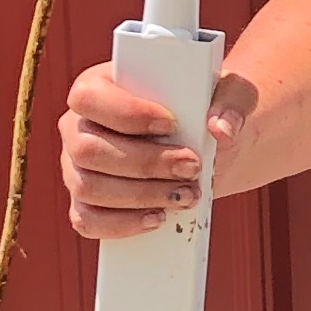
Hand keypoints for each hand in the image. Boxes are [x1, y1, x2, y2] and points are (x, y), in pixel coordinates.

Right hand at [59, 63, 256, 239]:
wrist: (211, 148)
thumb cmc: (210, 110)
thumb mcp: (230, 94)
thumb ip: (233, 100)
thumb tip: (221, 128)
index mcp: (99, 87)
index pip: (88, 97)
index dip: (126, 113)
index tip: (171, 124)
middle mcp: (79, 127)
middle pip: (88, 149)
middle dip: (144, 163)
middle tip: (191, 167)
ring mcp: (76, 168)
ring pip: (88, 187)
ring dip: (140, 196)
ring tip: (185, 195)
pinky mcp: (87, 203)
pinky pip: (87, 221)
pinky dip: (122, 224)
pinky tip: (158, 218)